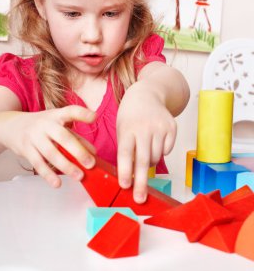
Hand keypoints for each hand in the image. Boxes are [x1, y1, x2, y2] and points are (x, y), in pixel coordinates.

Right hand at [0, 106, 95, 187]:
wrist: (10, 125)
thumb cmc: (41, 127)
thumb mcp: (57, 126)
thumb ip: (75, 137)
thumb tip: (93, 152)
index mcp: (56, 115)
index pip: (70, 111)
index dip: (82, 113)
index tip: (94, 117)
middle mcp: (45, 124)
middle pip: (62, 137)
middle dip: (78, 151)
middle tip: (90, 163)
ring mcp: (34, 136)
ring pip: (51, 153)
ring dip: (66, 166)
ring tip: (79, 176)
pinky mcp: (25, 149)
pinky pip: (38, 163)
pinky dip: (48, 174)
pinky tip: (57, 183)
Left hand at [116, 81, 176, 202]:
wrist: (147, 94)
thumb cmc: (130, 115)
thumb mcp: (122, 128)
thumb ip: (125, 149)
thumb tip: (129, 176)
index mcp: (127, 128)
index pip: (125, 153)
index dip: (125, 171)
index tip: (124, 186)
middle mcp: (144, 128)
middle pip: (143, 160)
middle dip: (141, 182)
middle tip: (140, 199)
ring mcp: (160, 127)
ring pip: (156, 157)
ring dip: (150, 163)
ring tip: (145, 149)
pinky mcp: (172, 128)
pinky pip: (167, 150)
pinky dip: (160, 152)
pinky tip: (155, 140)